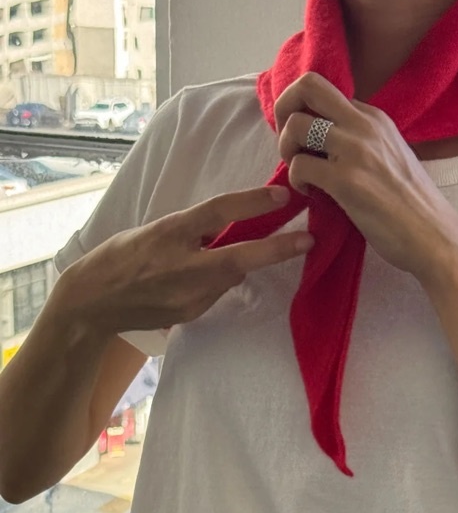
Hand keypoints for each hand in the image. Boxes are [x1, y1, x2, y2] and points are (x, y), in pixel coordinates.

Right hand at [55, 188, 313, 336]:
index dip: (251, 203)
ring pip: (230, 277)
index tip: (283, 197)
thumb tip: (231, 229)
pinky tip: (207, 278)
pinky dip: (220, 281)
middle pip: (238, 258)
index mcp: (168, 233)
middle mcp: (180, 266)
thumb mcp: (155, 231)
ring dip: (243, 265)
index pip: (216, 212)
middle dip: (277, 250)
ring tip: (241, 254)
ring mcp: (187, 296)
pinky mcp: (189, 314)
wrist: (94, 302)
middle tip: (309, 239)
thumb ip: (194, 231)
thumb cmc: (122, 257)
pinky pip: (216, 293)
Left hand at [275, 72, 457, 280]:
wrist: (436, 236)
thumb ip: (363, 143)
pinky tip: (311, 195)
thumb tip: (327, 144)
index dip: (304, 111)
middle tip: (289, 145)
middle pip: (307, 86)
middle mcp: (365, 125)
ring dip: (286, 150)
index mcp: (374, 118)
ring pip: (296, 125)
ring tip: (302, 176)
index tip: (305, 140)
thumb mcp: (391, 156)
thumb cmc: (413, 206)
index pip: (324, 90)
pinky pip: (300, 166)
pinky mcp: (347, 181)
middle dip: (284, 110)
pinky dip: (296, 182)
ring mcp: (356, 151)